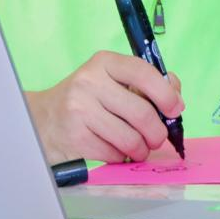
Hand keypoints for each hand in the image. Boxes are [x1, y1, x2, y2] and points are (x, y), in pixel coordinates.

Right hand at [24, 50, 183, 163]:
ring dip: (141, 149)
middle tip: (158, 139)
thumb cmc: (88, 99)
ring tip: (139, 148)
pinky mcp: (75, 137)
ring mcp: (79, 110)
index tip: (175, 109)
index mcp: (104, 62)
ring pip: (130, 138)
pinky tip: (115, 150)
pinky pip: (113, 153)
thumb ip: (146, 85)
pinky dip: (121, 156)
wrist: (42, 119)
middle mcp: (89, 82)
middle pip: (141, 112)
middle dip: (157, 132)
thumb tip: (177, 101)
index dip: (166, 93)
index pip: (144, 72)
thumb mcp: (113, 81)